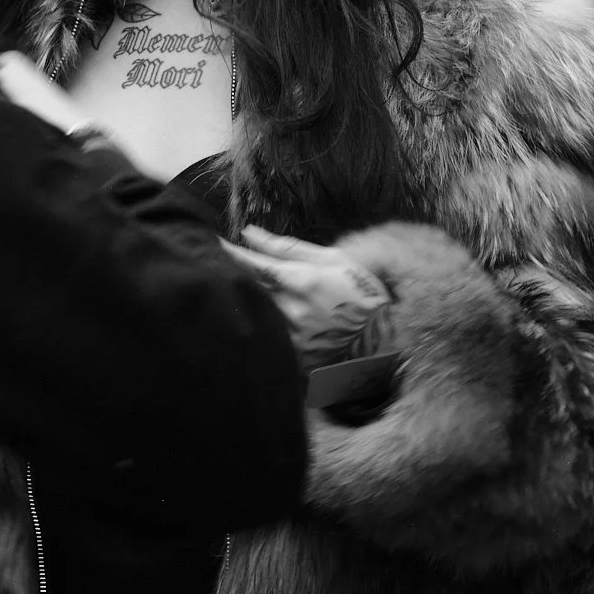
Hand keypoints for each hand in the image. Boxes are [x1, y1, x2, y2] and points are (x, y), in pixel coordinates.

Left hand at [223, 226, 392, 364]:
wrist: (385, 342)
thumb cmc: (361, 293)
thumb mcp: (332, 260)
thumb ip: (286, 248)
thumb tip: (248, 232)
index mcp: (300, 282)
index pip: (250, 265)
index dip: (225, 254)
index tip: (208, 244)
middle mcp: (290, 312)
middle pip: (245, 292)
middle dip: (227, 278)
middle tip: (213, 266)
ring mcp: (290, 339)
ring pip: (252, 317)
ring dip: (240, 304)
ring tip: (238, 295)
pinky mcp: (292, 361)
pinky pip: (265, 341)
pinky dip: (256, 329)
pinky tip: (253, 324)